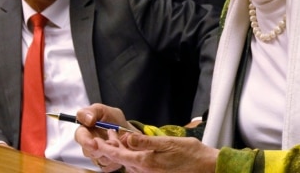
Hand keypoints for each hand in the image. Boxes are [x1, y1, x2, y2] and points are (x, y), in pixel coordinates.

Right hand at [74, 104, 135, 170]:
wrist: (127, 130)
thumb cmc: (113, 119)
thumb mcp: (103, 110)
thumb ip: (92, 111)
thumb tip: (88, 119)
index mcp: (85, 130)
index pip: (80, 137)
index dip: (85, 141)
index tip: (93, 143)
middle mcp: (89, 145)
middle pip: (89, 152)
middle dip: (103, 149)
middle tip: (114, 143)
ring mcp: (97, 155)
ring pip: (100, 160)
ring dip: (112, 153)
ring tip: (121, 144)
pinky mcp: (106, 164)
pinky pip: (109, 166)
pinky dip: (118, 159)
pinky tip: (123, 151)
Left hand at [94, 133, 218, 172]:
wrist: (207, 168)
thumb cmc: (191, 154)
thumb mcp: (167, 143)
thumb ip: (145, 142)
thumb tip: (126, 137)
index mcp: (145, 162)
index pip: (117, 156)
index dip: (103, 147)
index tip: (92, 140)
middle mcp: (144, 172)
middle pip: (120, 159)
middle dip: (111, 146)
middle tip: (106, 131)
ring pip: (128, 162)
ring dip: (121, 149)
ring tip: (116, 134)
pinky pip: (137, 165)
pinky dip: (131, 154)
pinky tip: (132, 145)